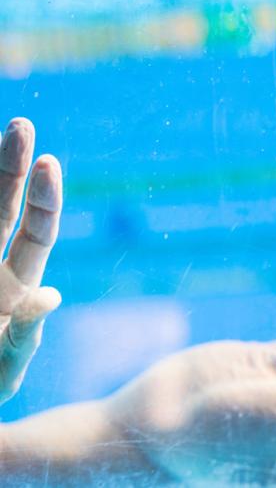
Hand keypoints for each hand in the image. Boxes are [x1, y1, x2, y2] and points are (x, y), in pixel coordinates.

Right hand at [0, 118, 61, 403]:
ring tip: (6, 132)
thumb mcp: (4, 370)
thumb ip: (24, 336)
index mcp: (14, 284)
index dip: (46, 197)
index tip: (51, 163)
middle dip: (10, 165)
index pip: (36, 231)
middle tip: (22, 124)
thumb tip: (52, 294)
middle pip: (0, 205)